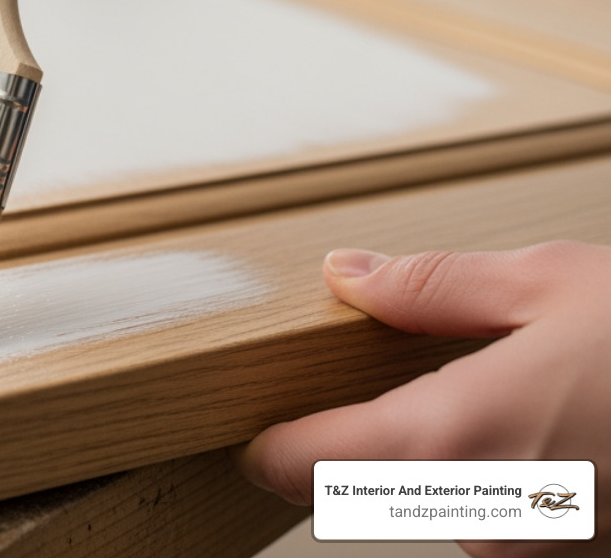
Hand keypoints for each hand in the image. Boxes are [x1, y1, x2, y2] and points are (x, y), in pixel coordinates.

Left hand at [238, 241, 610, 556]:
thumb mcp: (552, 285)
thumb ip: (434, 287)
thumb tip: (350, 277)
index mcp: (455, 434)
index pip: (307, 462)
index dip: (271, 446)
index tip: (256, 430)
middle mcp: (480, 510)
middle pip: (370, 481)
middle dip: (373, 436)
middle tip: (404, 382)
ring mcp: (527, 547)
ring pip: (438, 502)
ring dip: (448, 458)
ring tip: (515, 396)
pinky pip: (497, 517)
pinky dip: (502, 478)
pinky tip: (549, 429)